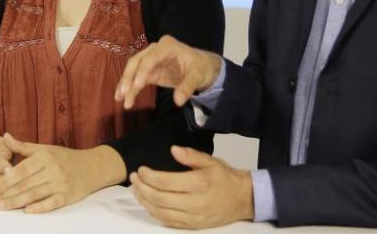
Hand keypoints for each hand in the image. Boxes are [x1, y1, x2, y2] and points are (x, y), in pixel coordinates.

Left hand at [0, 132, 124, 212]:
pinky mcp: (69, 195)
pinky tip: (28, 211)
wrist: (94, 166)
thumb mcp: (46, 148)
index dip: (6, 180)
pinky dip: (40, 207)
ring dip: (17, 202)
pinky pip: (53, 202)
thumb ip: (23, 146)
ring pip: (35, 194)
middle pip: (26, 183)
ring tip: (2, 207)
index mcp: (45, 156)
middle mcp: (52, 169)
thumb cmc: (66, 157)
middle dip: (7, 193)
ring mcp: (61, 183)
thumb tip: (5, 136)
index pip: (21, 170)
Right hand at [114, 34, 220, 108]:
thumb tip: (178, 101)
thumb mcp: (198, 76)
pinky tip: (124, 99)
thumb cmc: (199, 67)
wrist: (200, 67)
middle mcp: (155, 49)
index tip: (137, 86)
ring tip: (120, 99)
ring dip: (125, 84)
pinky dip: (130, 88)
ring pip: (133, 69)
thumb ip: (188, 87)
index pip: (151, 57)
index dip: (143, 71)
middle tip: (123, 93)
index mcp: (167, 46)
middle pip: (137, 61)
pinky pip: (136, 78)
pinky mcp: (149, 70)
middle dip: (128, 77)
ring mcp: (150, 59)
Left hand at [130, 145, 253, 228]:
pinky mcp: (193, 226)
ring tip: (136, 190)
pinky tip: (148, 203)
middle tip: (133, 179)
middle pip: (160, 199)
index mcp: (199, 184)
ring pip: (161, 212)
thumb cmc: (224, 177)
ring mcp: (194, 218)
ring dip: (145, 201)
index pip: (166, 182)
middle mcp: (195, 203)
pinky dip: (154, 212)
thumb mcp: (211, 161)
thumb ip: (191, 156)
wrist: (243, 199)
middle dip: (142, 188)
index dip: (149, 176)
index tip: (140, 169)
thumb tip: (173, 150)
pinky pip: (168, 222)